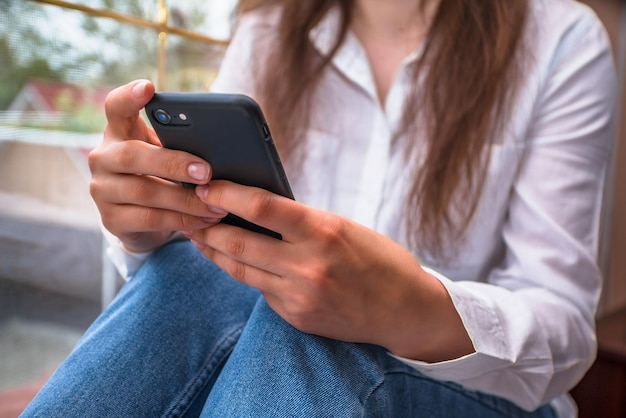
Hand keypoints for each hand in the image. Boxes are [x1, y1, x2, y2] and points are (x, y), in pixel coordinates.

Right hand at [89, 80, 226, 252]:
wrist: (140, 220)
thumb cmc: (161, 176)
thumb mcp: (167, 154)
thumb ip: (181, 144)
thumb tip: (223, 144)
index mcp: (119, 132)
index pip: (115, 106)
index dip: (129, 96)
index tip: (148, 87)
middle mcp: (103, 158)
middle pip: (132, 156)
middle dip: (173, 164)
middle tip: (207, 172)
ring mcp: (102, 190)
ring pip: (145, 192)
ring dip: (186, 200)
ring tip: (217, 204)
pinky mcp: (111, 220)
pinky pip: (151, 219)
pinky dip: (182, 220)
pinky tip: (205, 220)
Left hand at [189, 180, 473, 361]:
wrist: (405, 310)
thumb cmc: (378, 259)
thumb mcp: (344, 227)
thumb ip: (301, 221)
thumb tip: (254, 207)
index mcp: (324, 232)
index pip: (261, 207)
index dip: (226, 193)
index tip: (206, 186)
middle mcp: (308, 265)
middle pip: (238, 241)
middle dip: (206, 225)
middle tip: (188, 211)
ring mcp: (300, 296)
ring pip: (238, 269)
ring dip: (213, 250)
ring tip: (198, 234)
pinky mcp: (296, 316)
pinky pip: (258, 289)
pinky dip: (243, 271)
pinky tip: (231, 259)